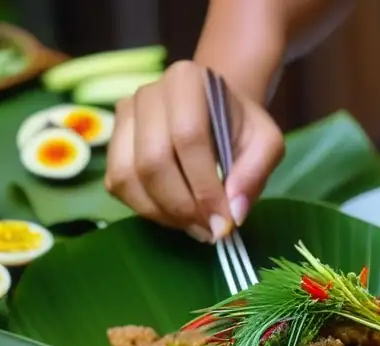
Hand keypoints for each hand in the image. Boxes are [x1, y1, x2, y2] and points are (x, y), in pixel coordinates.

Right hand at [105, 60, 283, 241]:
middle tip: (210, 230)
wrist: (215, 114)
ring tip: (195, 226)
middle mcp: (147, 93)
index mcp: (187, 81)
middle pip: (152, 161)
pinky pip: (118, 185)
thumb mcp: (266, 144)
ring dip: (163, 213)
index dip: (205, 188)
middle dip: (183, 206)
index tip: (224, 222)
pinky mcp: (113, 144)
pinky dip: (146, 210)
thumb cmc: (241, 128)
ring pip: (128, 176)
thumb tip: (233, 214)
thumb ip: (255, 173)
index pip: (188, 138)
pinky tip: (176, 217)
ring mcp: (124, 117)